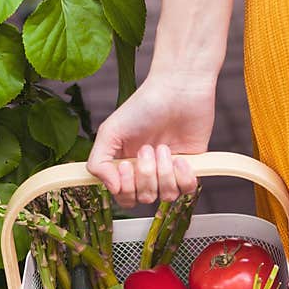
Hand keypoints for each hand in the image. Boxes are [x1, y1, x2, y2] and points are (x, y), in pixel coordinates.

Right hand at [87, 75, 215, 207]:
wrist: (178, 90)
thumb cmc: (143, 106)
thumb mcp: (109, 131)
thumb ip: (98, 163)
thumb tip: (111, 189)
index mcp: (125, 166)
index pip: (123, 197)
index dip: (126, 189)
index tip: (126, 165)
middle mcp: (147, 173)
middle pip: (145, 198)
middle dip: (147, 174)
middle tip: (148, 148)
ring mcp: (169, 172)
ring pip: (166, 196)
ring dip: (165, 172)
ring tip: (165, 148)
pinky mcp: (190, 168)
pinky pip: (187, 190)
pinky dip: (184, 175)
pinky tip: (181, 157)